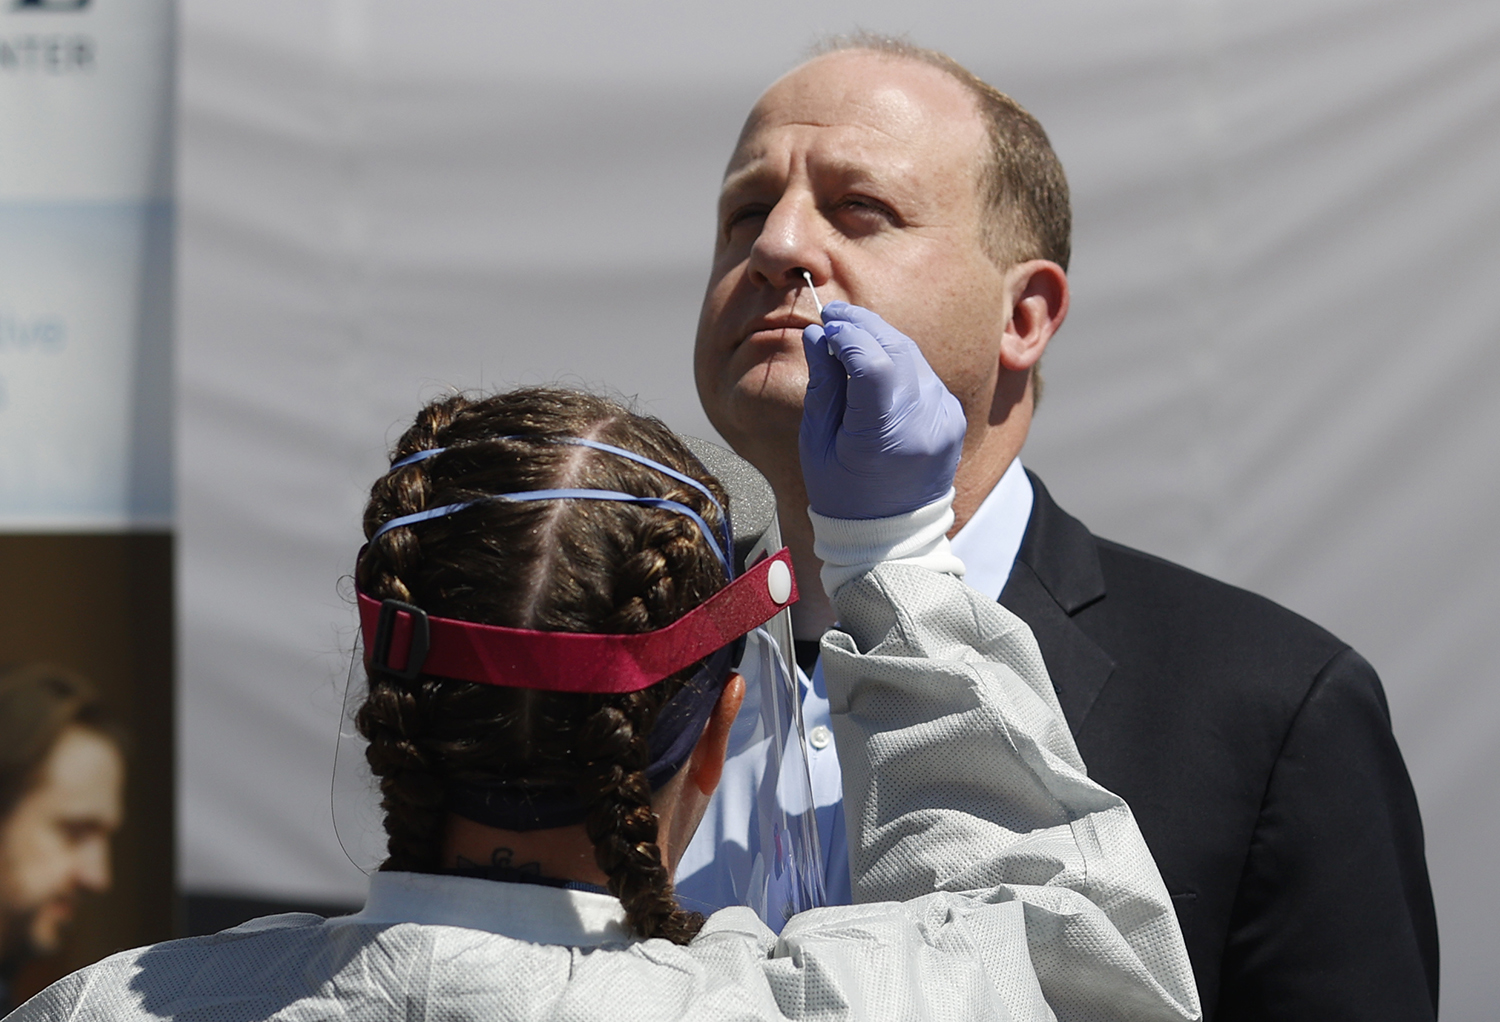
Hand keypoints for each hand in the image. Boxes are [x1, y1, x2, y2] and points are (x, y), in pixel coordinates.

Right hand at [799, 302, 965, 519]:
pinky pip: (924, 373)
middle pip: (897, 350)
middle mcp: (923, 425)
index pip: (873, 363)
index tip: (826, 322)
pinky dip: (898, 360)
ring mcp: (944, 420)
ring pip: (913, 355)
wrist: (892, 536)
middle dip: (864, 326)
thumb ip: (822, 385)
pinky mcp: (953, 417)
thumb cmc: (842, 493)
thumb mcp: (817, 443)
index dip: (848, 333)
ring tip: (849, 335)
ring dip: (880, 338)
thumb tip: (816, 335)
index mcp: (884, 438)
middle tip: (834, 316)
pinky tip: (874, 360)